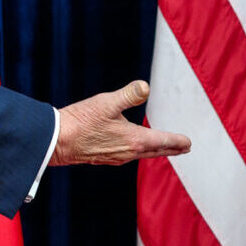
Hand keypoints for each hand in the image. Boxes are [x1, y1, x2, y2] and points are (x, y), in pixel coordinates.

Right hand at [51, 80, 190, 165]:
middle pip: (156, 150)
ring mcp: (117, 157)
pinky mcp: (105, 158)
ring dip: (156, 150)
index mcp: (134, 139)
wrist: (57, 142)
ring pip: (143, 154)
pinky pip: (130, 156)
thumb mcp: (107, 102)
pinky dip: (140, 152)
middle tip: (185, 148)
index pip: (163, 141)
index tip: (189, 143)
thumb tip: (146, 87)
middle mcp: (128, 152)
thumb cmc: (81, 121)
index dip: (177, 141)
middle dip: (171, 148)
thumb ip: (129, 94)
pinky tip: (134, 148)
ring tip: (164, 148)